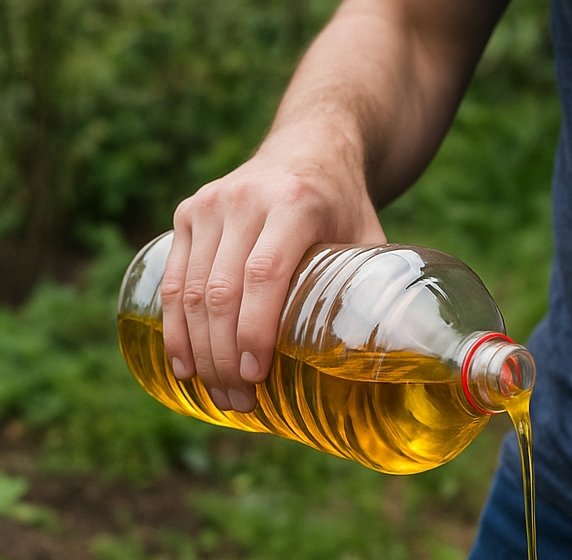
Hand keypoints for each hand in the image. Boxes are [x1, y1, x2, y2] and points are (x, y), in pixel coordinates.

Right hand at [161, 143, 384, 410]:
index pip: (265, 274)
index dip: (255, 330)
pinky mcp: (188, 213)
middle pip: (222, 291)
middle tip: (240, 403)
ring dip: (199, 351)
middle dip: (225, 357)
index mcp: (296, 203)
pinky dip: (174, 327)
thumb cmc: (344, 205)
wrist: (309, 144)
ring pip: (190, 291)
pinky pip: (173, 279)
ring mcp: (210, 204)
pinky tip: (183, 364)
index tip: (256, 376)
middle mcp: (246, 199)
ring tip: (217, 395)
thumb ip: (375, 288)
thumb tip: (399, 361)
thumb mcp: (369, 236)